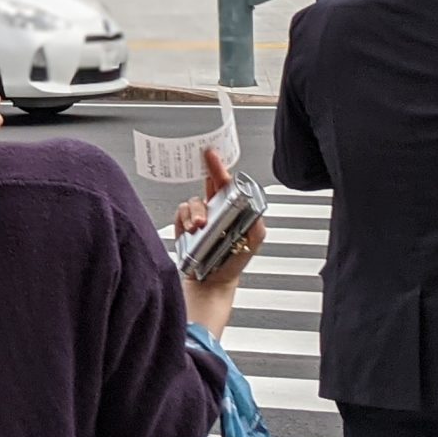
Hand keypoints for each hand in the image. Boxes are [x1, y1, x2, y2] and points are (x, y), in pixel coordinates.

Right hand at [174, 146, 260, 336]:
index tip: (212, 155)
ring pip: (193, 202)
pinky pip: (180, 212)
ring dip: (196, 213)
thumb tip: (255, 206)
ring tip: (199, 227)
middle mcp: (214, 209)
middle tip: (206, 175)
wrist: (211, 281)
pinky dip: (184, 219)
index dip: (219, 168)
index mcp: (232, 209)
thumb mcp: (253, 241)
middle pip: (208, 185)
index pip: (227, 183)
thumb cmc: (232, 261)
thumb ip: (257, 222)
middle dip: (205, 179)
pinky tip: (190, 230)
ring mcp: (198, 217)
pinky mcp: (183, 225)